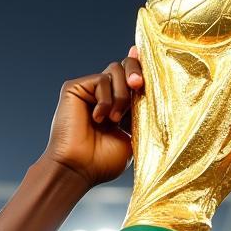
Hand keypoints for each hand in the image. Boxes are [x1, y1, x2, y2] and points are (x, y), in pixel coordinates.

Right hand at [45, 48, 143, 189]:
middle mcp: (102, 96)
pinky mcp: (75, 88)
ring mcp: (89, 92)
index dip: (140, 67)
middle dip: (136, 71)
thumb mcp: (132, 139)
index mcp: (117, 107)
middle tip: (138, 85)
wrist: (78, 169)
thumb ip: (141, 116)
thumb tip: (155, 94)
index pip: (131, 79)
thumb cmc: (103, 162)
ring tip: (115, 119)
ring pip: (115, 70)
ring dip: (121, 95)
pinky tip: (98, 119)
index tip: (146, 61)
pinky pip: (101, 79)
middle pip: (124, 65)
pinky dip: (105, 99)